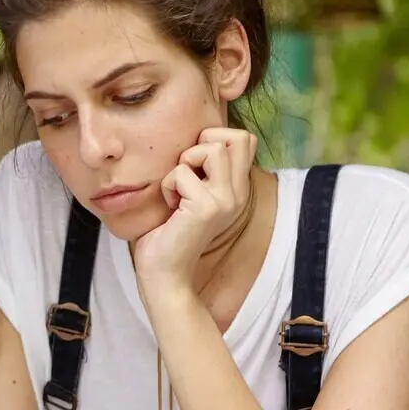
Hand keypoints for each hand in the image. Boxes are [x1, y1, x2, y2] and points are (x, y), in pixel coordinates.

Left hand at [133, 127, 257, 293]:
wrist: (164, 273)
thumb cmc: (168, 231)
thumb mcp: (192, 194)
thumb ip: (202, 169)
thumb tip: (195, 136)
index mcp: (237, 189)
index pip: (244, 139)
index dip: (215, 139)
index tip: (194, 166)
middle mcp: (238, 193)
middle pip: (236, 136)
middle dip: (202, 144)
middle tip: (187, 173)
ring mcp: (226, 200)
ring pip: (212, 148)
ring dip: (184, 163)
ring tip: (178, 189)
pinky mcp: (206, 207)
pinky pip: (181, 172)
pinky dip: (167, 185)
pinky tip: (170, 208)